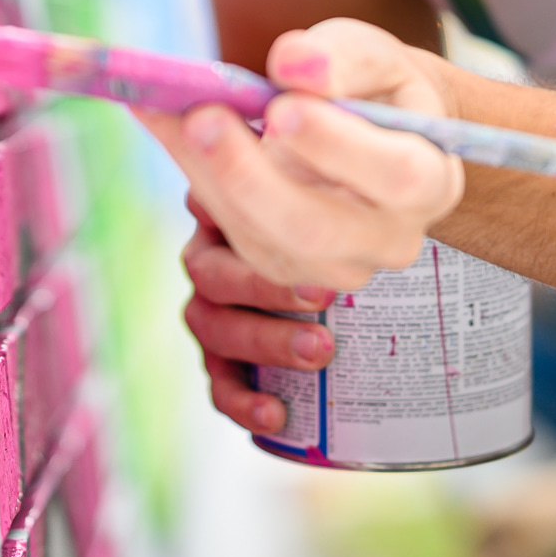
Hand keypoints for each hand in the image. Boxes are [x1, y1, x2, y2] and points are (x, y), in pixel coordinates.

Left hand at [138, 17, 467, 293]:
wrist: (368, 130)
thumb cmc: (373, 87)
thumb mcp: (372, 56)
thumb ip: (341, 57)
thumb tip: (294, 64)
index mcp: (430, 181)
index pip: (395, 177)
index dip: (337, 147)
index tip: (282, 108)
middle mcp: (388, 238)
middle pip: (314, 228)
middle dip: (250, 175)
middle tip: (201, 116)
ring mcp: (335, 266)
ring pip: (262, 240)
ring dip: (207, 175)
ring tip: (167, 109)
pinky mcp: (284, 270)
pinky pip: (231, 240)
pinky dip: (195, 177)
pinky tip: (163, 122)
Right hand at [179, 198, 335, 435]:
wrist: (344, 273)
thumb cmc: (338, 217)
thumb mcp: (332, 185)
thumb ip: (329, 176)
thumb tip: (346, 141)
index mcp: (225, 213)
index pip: (212, 206)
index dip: (242, 217)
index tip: (290, 223)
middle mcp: (209, 260)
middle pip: (212, 275)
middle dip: (266, 289)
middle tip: (324, 296)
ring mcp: (211, 311)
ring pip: (213, 329)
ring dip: (265, 343)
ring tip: (319, 351)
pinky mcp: (222, 359)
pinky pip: (220, 384)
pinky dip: (243, 402)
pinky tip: (276, 415)